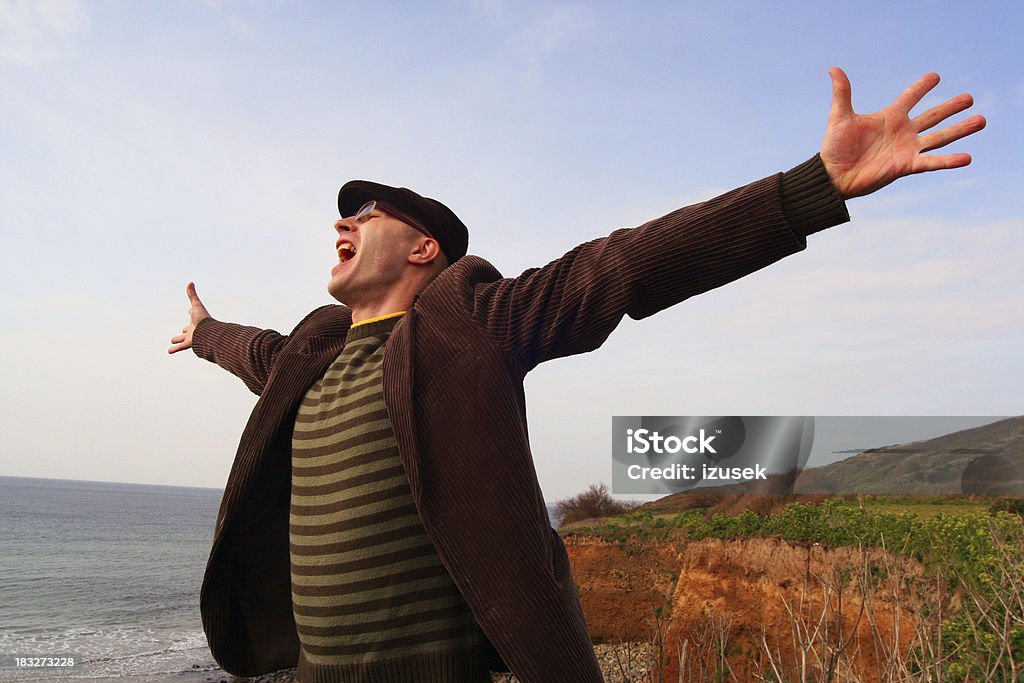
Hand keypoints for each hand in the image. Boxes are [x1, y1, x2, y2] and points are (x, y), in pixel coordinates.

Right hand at [168, 282, 211, 353]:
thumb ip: (192, 295)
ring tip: (173, 341)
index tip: (190, 310)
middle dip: (185, 329)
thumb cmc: (203, 319)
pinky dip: (174, 349)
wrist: (208, 333)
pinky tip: (169, 351)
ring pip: (183, 339)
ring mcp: (192, 337)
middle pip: (188, 329)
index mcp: (196, 319)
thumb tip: (190, 282)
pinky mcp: (189, 344)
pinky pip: (180, 347)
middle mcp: (194, 328)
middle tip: (182, 330)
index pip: (193, 314)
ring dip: (178, 340)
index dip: (192, 311)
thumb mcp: (196, 305)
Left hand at [820, 67, 985, 198]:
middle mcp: (902, 131)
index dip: (922, 86)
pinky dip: (948, 161)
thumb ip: (842, 92)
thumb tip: (833, 68)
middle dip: (951, 107)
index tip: (935, 76)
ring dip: (960, 129)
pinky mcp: (906, 166)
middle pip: (932, 116)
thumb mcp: (840, 116)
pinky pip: (931, 162)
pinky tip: (967, 158)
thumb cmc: (835, 147)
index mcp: (889, 117)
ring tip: (981, 120)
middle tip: (969, 97)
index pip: (910, 97)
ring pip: (939, 137)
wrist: (833, 176)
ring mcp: (907, 148)